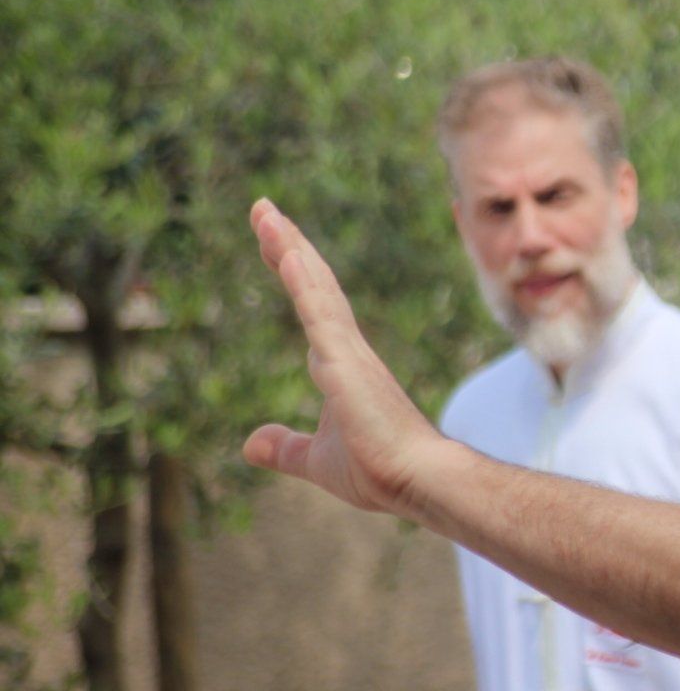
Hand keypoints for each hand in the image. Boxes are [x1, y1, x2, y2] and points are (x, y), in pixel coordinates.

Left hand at [242, 198, 443, 516]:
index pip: (312, 305)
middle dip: (288, 245)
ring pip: (317, 289)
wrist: (417, 482)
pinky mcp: (348, 366)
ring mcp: (349, 354)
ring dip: (291, 250)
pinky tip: (289, 256)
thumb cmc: (379, 471)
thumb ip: (286, 448)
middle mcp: (347, 350)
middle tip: (262, 208)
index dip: (291, 269)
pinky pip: (322, 316)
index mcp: (341, 364)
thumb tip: (251, 444)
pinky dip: (305, 284)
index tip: (271, 238)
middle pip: (314, 284)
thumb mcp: (316, 458)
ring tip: (266, 215)